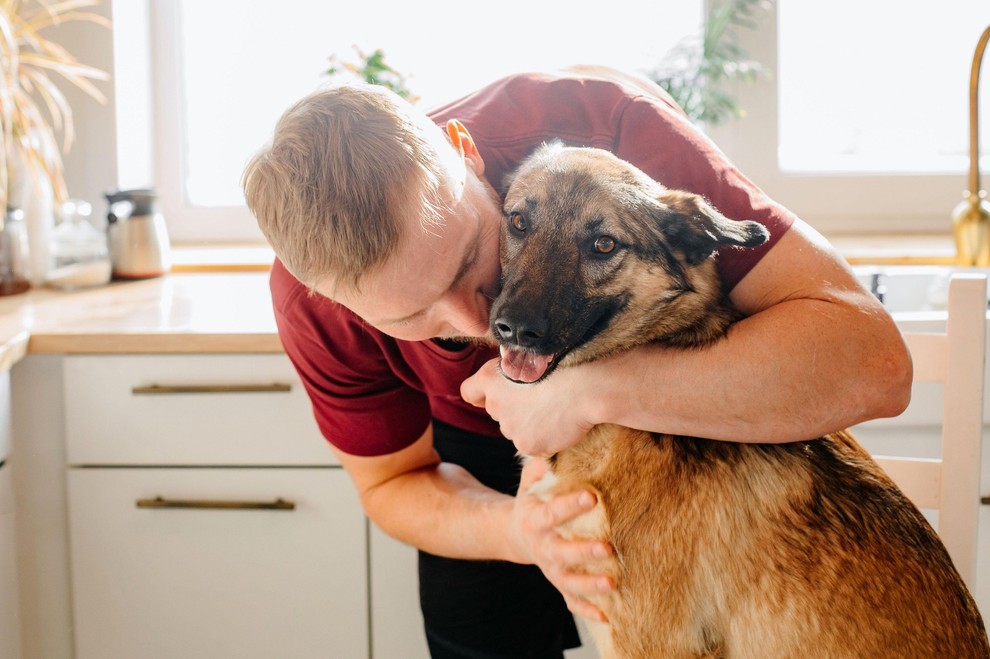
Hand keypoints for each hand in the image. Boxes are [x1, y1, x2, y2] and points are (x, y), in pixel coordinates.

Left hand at [460, 358, 595, 456]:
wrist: (587, 388)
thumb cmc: (563, 365)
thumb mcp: (529, 359)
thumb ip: (511, 372)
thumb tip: (508, 381)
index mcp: (490, 379)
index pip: (469, 392)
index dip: (479, 394)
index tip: (494, 393)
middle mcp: (495, 405)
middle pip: (497, 411)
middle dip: (513, 407)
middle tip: (540, 397)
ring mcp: (510, 428)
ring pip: (516, 429)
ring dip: (530, 423)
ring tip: (554, 409)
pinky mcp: (527, 445)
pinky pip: (533, 443)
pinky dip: (545, 437)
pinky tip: (560, 423)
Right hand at [508, 458, 614, 621]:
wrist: (517, 532)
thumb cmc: (534, 499)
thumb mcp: (531, 480)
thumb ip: (541, 464)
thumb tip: (554, 441)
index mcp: (534, 519)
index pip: (552, 513)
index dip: (569, 505)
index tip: (591, 496)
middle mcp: (542, 547)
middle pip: (561, 552)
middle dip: (583, 552)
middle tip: (607, 548)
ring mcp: (551, 568)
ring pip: (568, 582)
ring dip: (589, 585)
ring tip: (612, 583)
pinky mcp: (559, 584)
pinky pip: (572, 601)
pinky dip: (587, 611)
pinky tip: (607, 616)